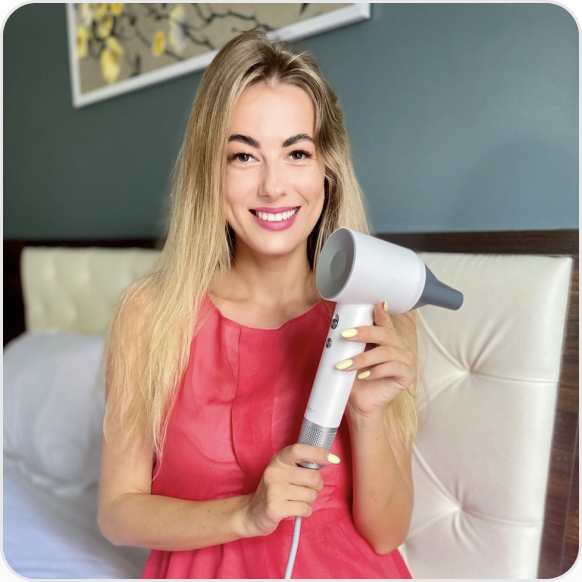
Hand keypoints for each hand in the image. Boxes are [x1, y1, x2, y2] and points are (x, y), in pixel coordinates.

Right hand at [241, 444, 337, 537]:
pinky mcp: (275, 508)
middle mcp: (275, 473)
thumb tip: (327, 459)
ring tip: (297, 500)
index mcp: (278, 460)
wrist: (251, 513)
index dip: (317, 453)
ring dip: (309, 501)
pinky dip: (305, 511)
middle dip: (317, 486)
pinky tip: (295, 510)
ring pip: (311, 495)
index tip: (331, 458)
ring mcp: (274, 491)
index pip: (299, 450)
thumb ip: (299, 466)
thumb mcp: (282, 472)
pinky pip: (305, 509)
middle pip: (312, 477)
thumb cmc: (273, 491)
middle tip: (310, 489)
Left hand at [337, 302, 416, 419]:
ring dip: (363, 358)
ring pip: (385, 352)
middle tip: (346, 335)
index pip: (384, 322)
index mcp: (387, 339)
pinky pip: (393, 368)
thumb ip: (352, 342)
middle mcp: (398, 346)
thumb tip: (341, 327)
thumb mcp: (352, 356)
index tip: (375, 304)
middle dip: (364, 333)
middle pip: (385, 334)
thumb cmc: (356, 379)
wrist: (361, 404)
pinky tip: (364, 375)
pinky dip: (376, 371)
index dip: (381, 313)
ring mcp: (406, 360)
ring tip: (346, 364)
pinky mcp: (407, 374)